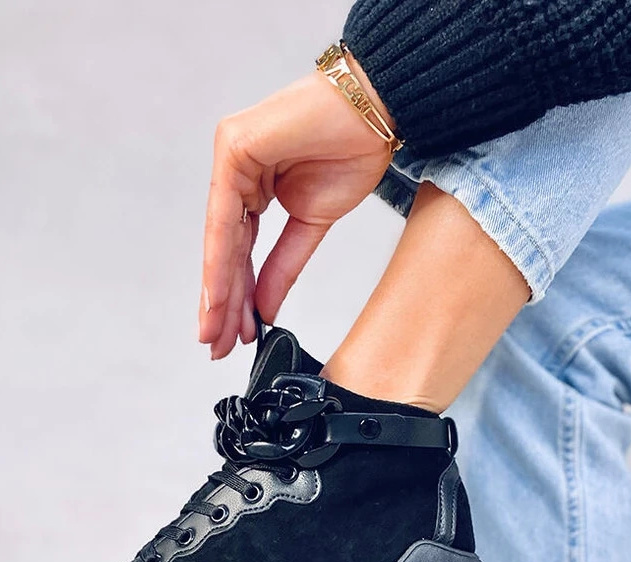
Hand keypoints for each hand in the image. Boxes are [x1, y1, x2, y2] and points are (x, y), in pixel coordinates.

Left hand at [198, 68, 393, 359]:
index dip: (236, 297)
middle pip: (225, 250)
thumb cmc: (353, 150)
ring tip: (217, 332)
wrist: (376, 110)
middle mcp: (237, 171)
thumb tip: (265, 308)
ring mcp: (232, 158)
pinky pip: (225, 216)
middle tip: (216, 345)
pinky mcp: (233, 148)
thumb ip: (284, 266)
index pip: (239, 251)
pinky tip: (220, 295)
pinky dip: (221, 259)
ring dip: (219, 290)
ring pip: (220, 239)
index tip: (233, 336)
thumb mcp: (313, 223)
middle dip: (223, 303)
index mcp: (254, 184)